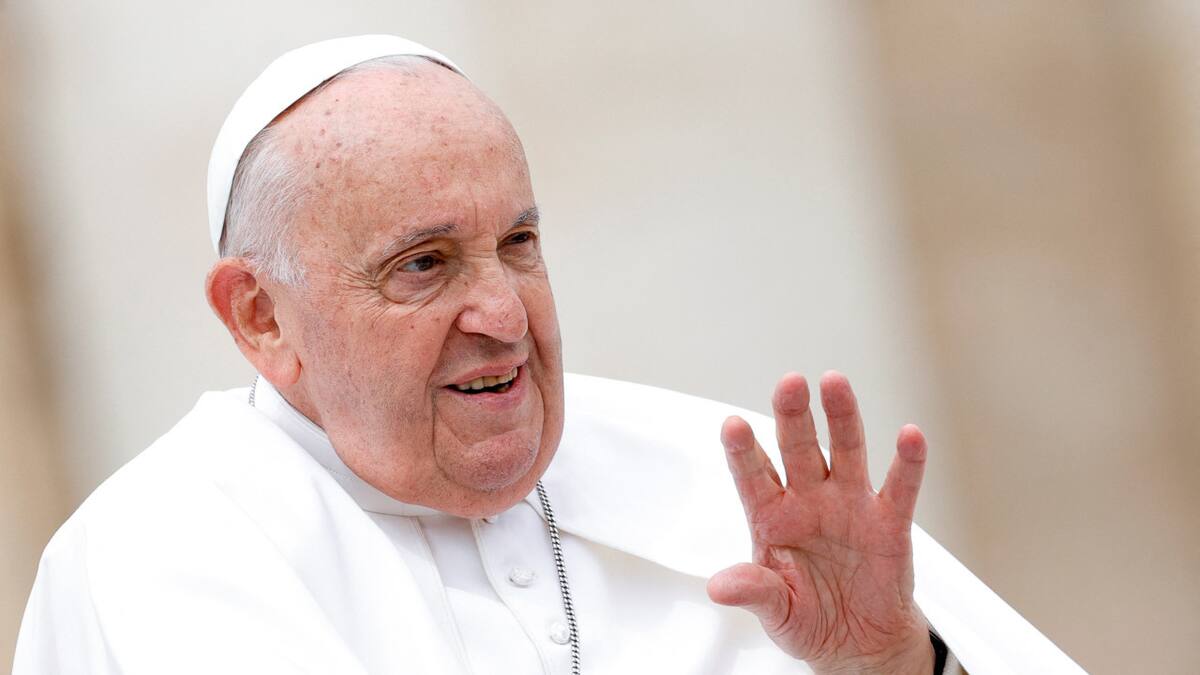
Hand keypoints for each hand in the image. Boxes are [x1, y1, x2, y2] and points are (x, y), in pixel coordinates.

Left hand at [707, 372, 933, 673]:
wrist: (859, 643)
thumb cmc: (809, 619)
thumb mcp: (776, 613)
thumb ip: (754, 592)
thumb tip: (719, 587)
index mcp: (772, 517)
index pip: (753, 476)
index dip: (742, 451)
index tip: (731, 425)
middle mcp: (809, 501)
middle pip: (798, 448)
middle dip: (792, 416)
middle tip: (789, 383)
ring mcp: (849, 506)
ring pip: (845, 451)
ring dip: (841, 418)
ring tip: (835, 383)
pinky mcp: (889, 522)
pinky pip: (900, 488)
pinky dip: (907, 462)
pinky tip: (910, 436)